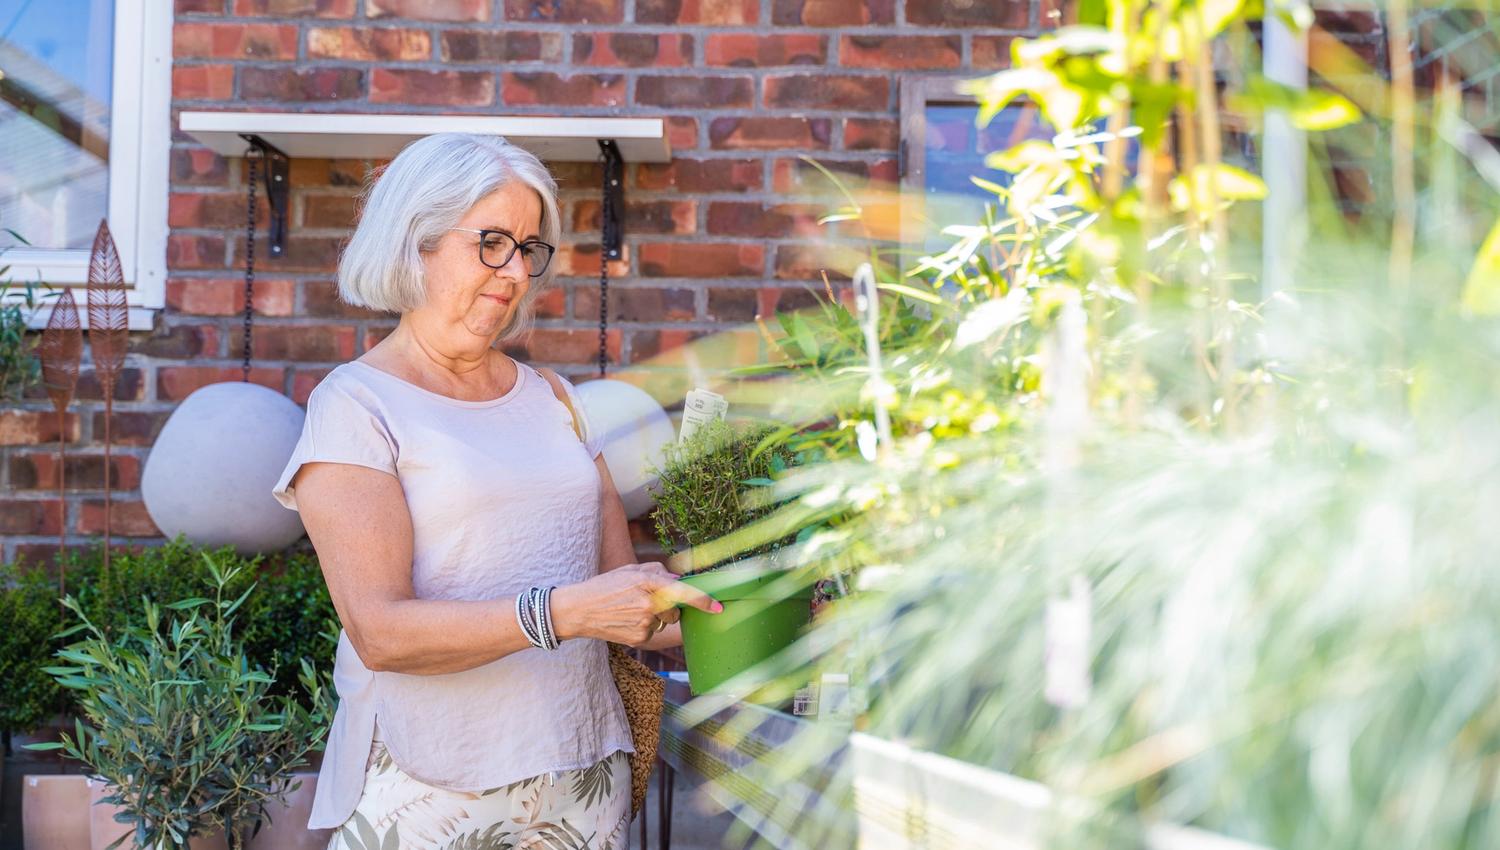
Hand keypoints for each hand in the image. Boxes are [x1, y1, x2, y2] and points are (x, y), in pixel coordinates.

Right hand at [551, 562, 720, 645]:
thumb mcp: (630, 570)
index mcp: (648, 584)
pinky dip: (644, 627)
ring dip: (655, 617)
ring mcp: (644, 624)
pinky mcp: (638, 639)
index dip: (703, 601)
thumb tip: (678, 580)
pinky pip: (653, 632)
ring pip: (664, 622)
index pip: (683, 592)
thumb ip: (657, 572)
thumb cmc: (605, 586)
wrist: (578, 610)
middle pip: (676, 610)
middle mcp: (649, 605)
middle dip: (669, 606)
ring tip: (630, 610)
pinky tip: (626, 621)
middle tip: (646, 600)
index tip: (718, 607)